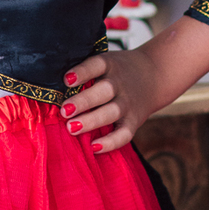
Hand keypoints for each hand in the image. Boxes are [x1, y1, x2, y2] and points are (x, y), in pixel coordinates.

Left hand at [62, 16, 208, 151]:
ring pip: (111, 112)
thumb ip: (87, 71)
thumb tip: (53, 85)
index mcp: (110, 65)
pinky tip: (93, 148)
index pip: (96, 65)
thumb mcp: (107, 61)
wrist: (155, 74)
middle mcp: (120, 83)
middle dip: (84, 101)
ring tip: (72, 128)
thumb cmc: (118, 70)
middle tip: (65, 111)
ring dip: (91, 121)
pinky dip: (110, 143)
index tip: (66, 80)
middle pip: (104, 91)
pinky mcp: (134, 120)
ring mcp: (128, 103)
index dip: (82, 72)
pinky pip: (124, 134)